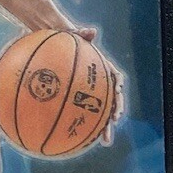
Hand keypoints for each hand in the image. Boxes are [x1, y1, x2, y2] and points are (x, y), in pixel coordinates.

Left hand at [69, 25, 123, 145]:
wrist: (55, 43)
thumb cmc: (64, 38)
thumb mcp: (72, 34)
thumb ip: (82, 33)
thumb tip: (91, 31)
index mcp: (100, 68)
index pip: (114, 78)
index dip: (117, 86)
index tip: (117, 93)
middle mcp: (98, 82)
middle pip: (111, 100)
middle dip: (114, 113)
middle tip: (113, 123)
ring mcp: (88, 93)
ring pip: (99, 112)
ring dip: (104, 127)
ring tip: (104, 142)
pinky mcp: (77, 100)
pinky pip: (80, 114)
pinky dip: (81, 127)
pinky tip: (77, 140)